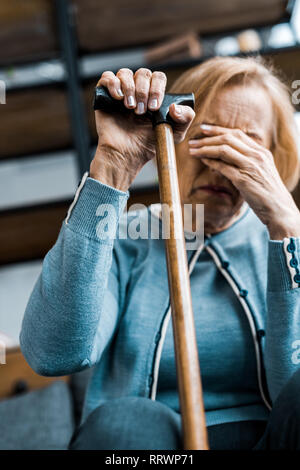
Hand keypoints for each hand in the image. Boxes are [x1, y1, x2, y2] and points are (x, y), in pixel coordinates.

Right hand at [90, 68, 194, 190]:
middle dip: (144, 91)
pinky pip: (107, 77)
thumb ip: (186, 117)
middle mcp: (138, 90)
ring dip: (129, 88)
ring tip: (130, 108)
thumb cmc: (148, 144)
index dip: (157, 88)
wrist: (127, 154)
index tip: (154, 107)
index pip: (158, 77)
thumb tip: (175, 106)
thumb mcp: (176, 133)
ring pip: (125, 73)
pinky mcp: (105, 96)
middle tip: (141, 111)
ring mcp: (121, 92)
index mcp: (153, 95)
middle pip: (143, 73)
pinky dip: (113, 84)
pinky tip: (117, 98)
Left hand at [188, 124, 299, 238]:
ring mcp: (250, 167)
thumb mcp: (261, 171)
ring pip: (224, 150)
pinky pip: (223, 167)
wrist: (279, 209)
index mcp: (261, 152)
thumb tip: (226, 157)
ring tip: (193, 150)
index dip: (218, 130)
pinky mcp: (243, 180)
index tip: (204, 129)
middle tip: (193, 141)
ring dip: (205, 149)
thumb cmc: (267, 192)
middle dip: (207, 138)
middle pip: (228, 139)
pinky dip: (211, 162)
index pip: (237, 134)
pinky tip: (203, 161)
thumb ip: (247, 161)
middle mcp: (257, 156)